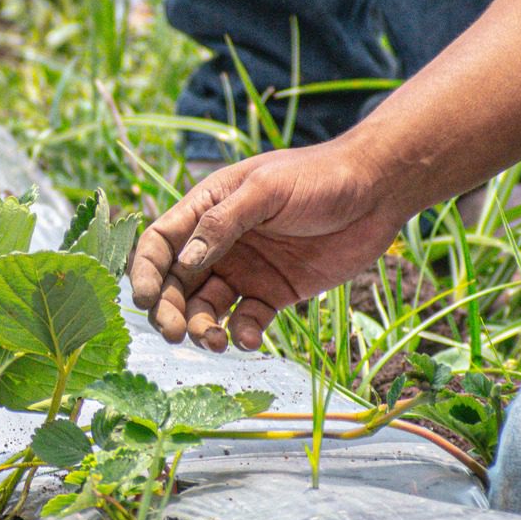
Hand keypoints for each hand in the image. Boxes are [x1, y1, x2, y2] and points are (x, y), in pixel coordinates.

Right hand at [129, 140, 408, 351]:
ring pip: (207, 308)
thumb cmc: (319, 178)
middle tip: (175, 333)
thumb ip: (224, 223)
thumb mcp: (266, 191)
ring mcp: (246, 270)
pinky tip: (249, 338)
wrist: (377, 192)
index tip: (144, 299)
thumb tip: (186, 260)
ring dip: (202, 328)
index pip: (161, 243)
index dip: (146, 271)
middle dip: (169, 310)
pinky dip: (242, 333)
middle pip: (177, 283)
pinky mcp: (274, 294)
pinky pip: (246, 321)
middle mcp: (220, 244)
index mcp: (207, 209)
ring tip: (214, 341)